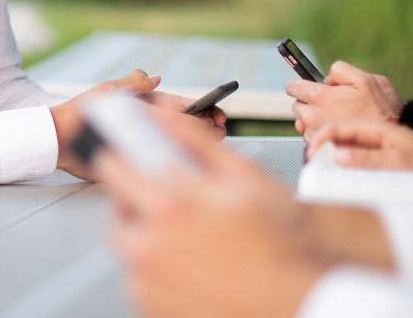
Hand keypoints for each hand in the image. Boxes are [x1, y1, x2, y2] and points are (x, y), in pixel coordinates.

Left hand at [50, 70, 225, 179]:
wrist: (59, 139)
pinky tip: (190, 169)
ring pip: (178, 147)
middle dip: (206, 129)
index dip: (203, 111)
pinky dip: (177, 166)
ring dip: (197, 147)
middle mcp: (149, 127)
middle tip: (219, 132)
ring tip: (212, 147)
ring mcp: (145, 146)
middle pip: (186, 129)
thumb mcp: (108, 93)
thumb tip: (155, 77)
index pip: (182, 108)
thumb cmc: (81, 112)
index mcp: (147, 108)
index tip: (218, 115)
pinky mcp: (137, 164)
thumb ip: (132, 84)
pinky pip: (161, 166)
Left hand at [94, 112, 326, 317]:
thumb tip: (161, 114)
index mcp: (168, 207)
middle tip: (180, 208)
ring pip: (131, 247)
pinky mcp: (149, 309)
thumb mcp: (245, 178)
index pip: (112, 167)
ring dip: (152, 239)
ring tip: (196, 243)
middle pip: (119, 210)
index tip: (130, 159)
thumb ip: (195, 142)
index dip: (121, 158)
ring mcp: (146, 284)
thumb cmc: (281, 244)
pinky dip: (159, 272)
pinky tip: (196, 270)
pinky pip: (141, 280)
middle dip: (141, 202)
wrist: (300, 307)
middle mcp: (148, 247)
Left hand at [286, 61, 401, 142]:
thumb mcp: (364, 80)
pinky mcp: (316, 145)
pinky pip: (309, 134)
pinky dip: (318, 131)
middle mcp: (310, 115)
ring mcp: (312, 132)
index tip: (308, 88)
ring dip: (313, 118)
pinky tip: (335, 129)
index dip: (301, 86)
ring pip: (302, 121)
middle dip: (309, 103)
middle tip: (329, 104)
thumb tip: (326, 78)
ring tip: (334, 118)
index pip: (292, 87)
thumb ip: (340, 70)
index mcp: (318, 96)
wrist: (383, 140)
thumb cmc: (376, 110)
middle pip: (296, 104)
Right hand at [308, 120, 412, 172]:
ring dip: (327, 150)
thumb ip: (368, 159)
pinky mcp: (376, 154)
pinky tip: (337, 169)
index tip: (311, 156)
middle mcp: (371, 131)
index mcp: (374, 126)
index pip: (336, 127)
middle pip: (334, 131)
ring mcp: (373, 142)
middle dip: (317, 141)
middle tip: (310, 160)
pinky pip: (350, 153)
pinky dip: (339, 158)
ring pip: (340, 142)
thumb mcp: (400, 163)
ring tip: (319, 164)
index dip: (319, 140)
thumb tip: (337, 156)